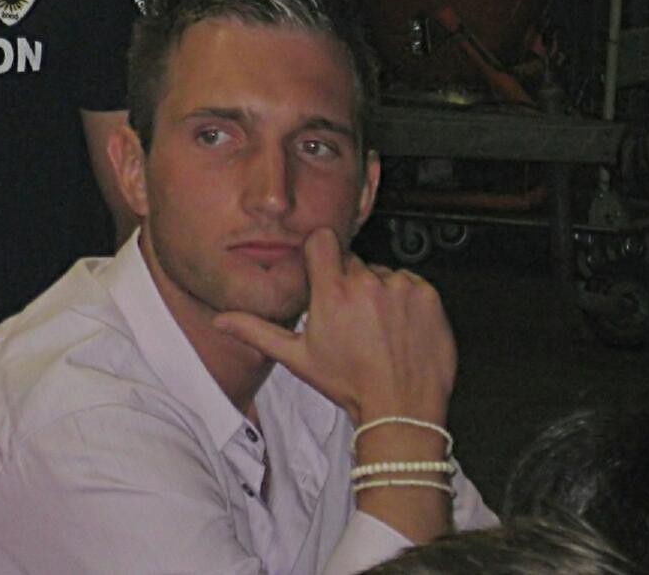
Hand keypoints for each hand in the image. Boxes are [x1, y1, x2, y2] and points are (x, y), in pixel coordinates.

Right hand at [211, 228, 455, 425]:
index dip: (321, 254)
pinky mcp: (427, 296)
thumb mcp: (297, 358)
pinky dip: (405, 299)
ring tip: (377, 327)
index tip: (324, 271)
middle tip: (351, 317)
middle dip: (349, 282)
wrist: (401, 410)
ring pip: (381, 273)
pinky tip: (398, 327)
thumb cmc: (349, 385)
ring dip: (378, 291)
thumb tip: (221, 320)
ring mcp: (400, 288)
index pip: (322, 240)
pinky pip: (410, 283)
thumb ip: (257, 330)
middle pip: (352, 261)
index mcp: (332, 293)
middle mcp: (366, 284)